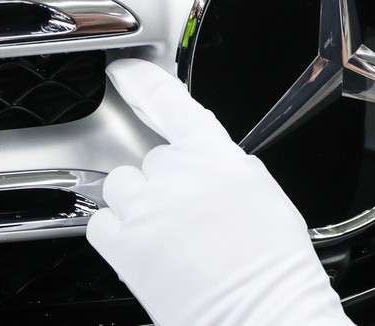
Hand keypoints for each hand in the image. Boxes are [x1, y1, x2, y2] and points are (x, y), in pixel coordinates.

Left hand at [87, 59, 353, 325]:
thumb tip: (205, 168)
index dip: (142, 82)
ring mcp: (146, 209)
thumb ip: (226, 169)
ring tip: (166, 234)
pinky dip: (117, 232)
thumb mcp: (264, 195)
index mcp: (216, 156)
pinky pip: (101, 222)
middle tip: (188, 214)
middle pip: (150, 159)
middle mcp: (176, 175)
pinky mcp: (123, 246)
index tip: (124, 71)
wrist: (261, 311)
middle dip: (163, 181)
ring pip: (121, 186)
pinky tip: (145, 248)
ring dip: (137, 203)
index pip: (171, 103)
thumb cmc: (273, 264)